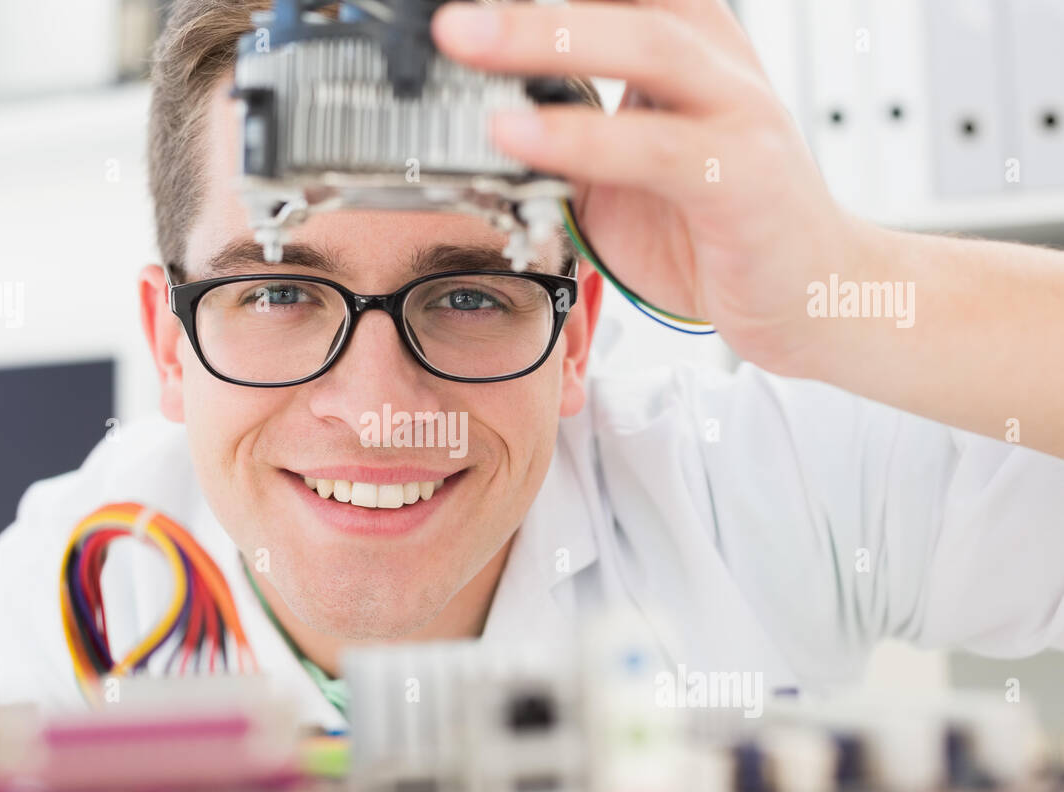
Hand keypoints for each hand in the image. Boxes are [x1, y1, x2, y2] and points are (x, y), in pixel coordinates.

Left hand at [431, 0, 870, 371]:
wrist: (813, 292)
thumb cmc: (720, 225)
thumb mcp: (629, 164)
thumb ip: (572, 132)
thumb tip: (484, 120)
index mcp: (689, 43)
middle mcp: (717, 63)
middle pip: (626, 0)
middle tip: (448, 7)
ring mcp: (738, 114)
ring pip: (644, 50)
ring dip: (543, 38)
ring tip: (464, 39)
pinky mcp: (742, 178)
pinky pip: (653, 148)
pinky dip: (579, 140)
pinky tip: (518, 135)